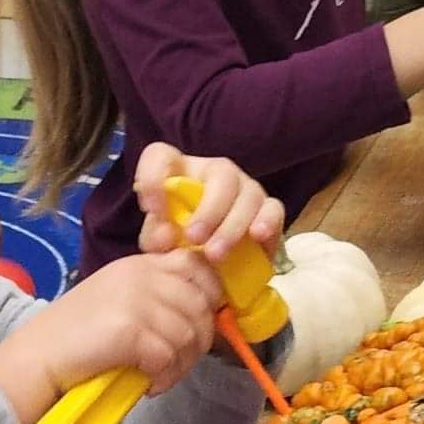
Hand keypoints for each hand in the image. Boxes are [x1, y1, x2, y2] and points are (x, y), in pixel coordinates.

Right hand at [0, 248, 221, 423]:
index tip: (199, 326)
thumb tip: (200, 315)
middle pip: (200, 305)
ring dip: (180, 366)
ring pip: (189, 335)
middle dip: (198, 343)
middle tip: (177, 366)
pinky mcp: (130, 329)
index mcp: (138, 264)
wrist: (37, 359)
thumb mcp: (115, 300)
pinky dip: (164, 378)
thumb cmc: (74, 338)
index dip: (210, 297)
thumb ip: (151, 296)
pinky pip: (169, 357)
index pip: (196, 266)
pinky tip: (148, 386)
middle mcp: (140, 275)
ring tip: (159, 379)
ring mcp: (136, 299)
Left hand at [132, 143, 284, 264]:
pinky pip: (274, 208)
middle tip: (194, 239)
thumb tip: (166, 235)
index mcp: (179, 174)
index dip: (153, 176)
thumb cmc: (178, 245)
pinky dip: (268, 221)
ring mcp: (245, 188)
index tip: (149, 208)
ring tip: (216, 255)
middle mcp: (214, 173)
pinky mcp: (268, 210)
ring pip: (249, 192)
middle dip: (208, 208)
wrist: (208, 267)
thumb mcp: (159, 243)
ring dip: (232, 225)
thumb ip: (156, 237)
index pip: (160, 156)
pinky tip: (257, 237)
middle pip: (221, 171)